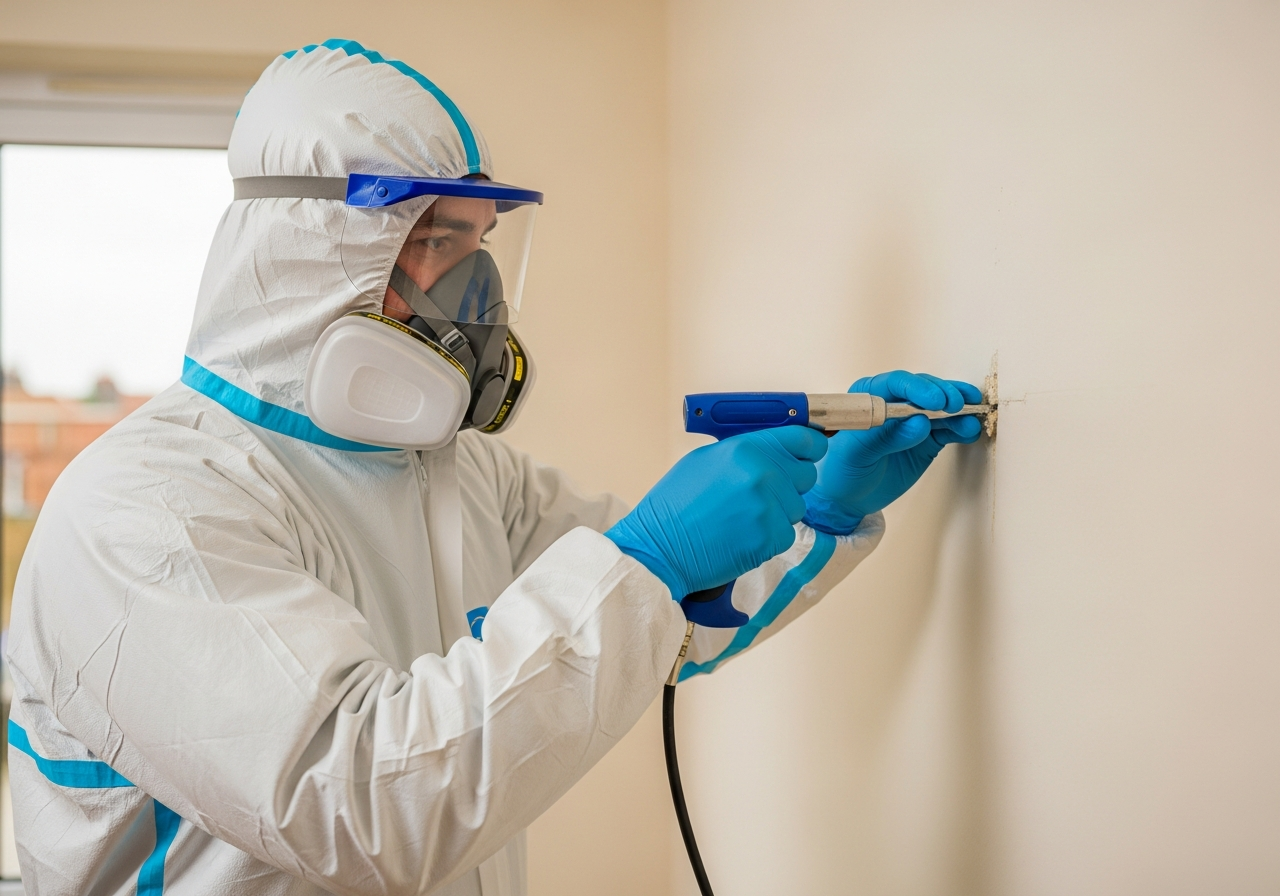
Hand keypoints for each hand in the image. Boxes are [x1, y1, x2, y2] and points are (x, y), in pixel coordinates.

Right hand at [606, 427, 827, 597]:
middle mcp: (762, 475)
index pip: (805, 440)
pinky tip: (742, 536)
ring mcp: (768, 508)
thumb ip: (745, 452)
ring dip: (778, 513)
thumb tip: (775, 449)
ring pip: (796, 507)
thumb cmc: (674, 506)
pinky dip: (769, 537)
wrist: (660, 549)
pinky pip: (786, 533)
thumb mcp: (705, 461)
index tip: (809, 453)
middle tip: (761, 494)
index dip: (810, 447)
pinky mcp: (770, 539)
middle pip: (806, 475)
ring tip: (742, 518)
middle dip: (790, 484)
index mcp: (746, 449)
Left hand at [802, 370, 983, 534]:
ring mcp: (913, 421)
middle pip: (924, 390)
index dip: (917, 388)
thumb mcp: (854, 453)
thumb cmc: (840, 469)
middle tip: (957, 406)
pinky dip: (960, 428)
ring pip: (941, 408)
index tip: (934, 401)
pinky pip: (948, 430)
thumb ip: (885, 438)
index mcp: (868, 398)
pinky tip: (970, 430)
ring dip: (959, 410)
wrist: (847, 496)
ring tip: (972, 417)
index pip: (895, 384)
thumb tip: (920, 422)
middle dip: (943, 395)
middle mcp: (894, 403)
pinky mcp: (927, 440)